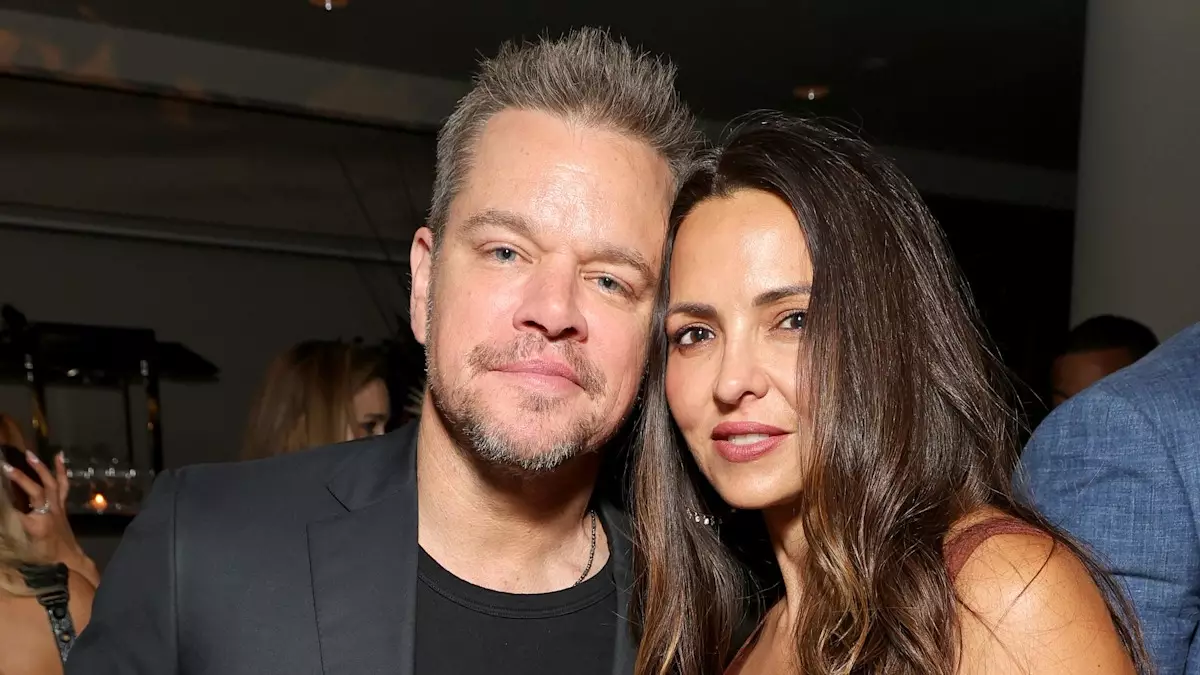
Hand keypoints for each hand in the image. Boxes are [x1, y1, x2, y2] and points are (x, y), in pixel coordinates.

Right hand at [2, 452, 99, 587]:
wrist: (67, 558)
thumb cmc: (41, 555)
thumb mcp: (20, 546)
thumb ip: (8, 526)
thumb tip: (4, 512)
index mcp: (36, 525)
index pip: (14, 510)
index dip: (6, 501)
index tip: (2, 478)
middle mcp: (49, 513)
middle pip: (36, 492)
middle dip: (21, 478)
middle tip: (5, 466)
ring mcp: (58, 507)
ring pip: (51, 484)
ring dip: (40, 468)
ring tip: (29, 454)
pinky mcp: (62, 505)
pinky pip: (62, 485)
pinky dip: (61, 470)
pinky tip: (58, 456)